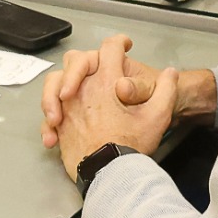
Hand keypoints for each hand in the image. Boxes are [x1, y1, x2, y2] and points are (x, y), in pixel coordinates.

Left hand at [41, 36, 180, 177]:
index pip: (111, 48)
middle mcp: (83, 88)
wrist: (109, 174)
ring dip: (62, 84)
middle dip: (86, 61)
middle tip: (98, 72)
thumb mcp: (157, 116)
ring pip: (54, 81)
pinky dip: (52, 115)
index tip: (125, 46)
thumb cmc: (132, 144)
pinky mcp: (59, 125)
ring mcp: (67, 106)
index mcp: (107, 80)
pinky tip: (59, 123)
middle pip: (76, 59)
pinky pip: (48, 112)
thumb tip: (170, 73)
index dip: (120, 43)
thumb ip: (166, 90)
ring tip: (71, 94)